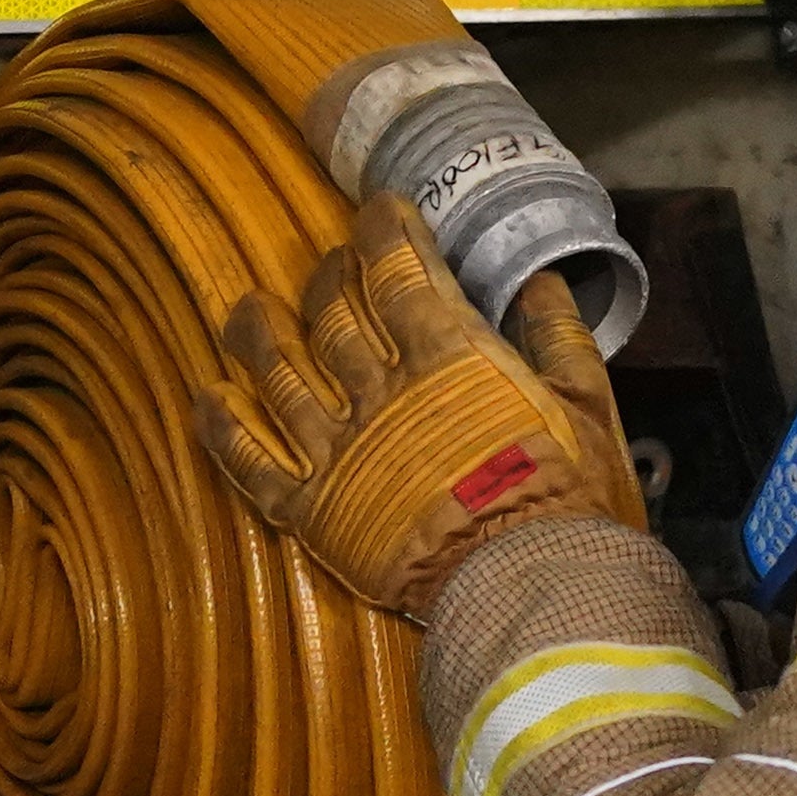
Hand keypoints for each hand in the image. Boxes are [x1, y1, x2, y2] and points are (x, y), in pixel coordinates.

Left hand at [197, 191, 642, 621]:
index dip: (384, 230)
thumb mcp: (588, 407)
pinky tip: (208, 396)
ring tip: (248, 309)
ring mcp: (337, 449)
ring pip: (280, 372)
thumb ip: (561, 339)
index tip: (379, 210)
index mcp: (447, 355)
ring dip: (260, 333)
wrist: (527, 585)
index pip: (399, 269)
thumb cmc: (566, 497)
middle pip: (335, 312)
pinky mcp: (313, 508)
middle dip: (331, 275)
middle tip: (334, 263)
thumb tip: (545, 283)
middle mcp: (380, 390)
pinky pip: (250, 460)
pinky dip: (223, 425)